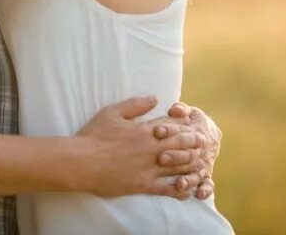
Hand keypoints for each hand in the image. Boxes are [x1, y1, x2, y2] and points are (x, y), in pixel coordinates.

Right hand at [75, 96, 206, 199]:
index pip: (173, 127)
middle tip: (204, 145)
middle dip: (194, 145)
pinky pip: (167, 188)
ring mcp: (148, 168)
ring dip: (192, 165)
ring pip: (178, 167)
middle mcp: (150, 149)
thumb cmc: (94, 135)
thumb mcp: (112, 112)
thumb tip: (155, 98)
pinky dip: (179, 188)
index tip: (195, 127)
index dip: (187, 127)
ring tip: (201, 164)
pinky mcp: (143, 185)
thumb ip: (135, 105)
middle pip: (181, 146)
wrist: (81, 162)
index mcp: (145, 131)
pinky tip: (187, 188)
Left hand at [164, 101, 220, 198]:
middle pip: (189, 153)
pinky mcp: (206, 176)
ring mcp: (204, 164)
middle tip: (160, 158)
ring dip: (189, 178)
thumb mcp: (189, 112)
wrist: (210, 133)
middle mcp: (201, 149)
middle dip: (175, 156)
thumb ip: (181, 109)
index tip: (157, 130)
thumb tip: (175, 109)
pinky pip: (208, 185)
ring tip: (180, 183)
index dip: (170, 130)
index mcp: (196, 131)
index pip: (182, 131)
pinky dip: (205, 190)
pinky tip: (199, 195)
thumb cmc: (191, 122)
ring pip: (197, 172)